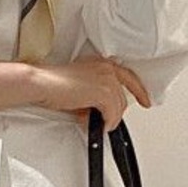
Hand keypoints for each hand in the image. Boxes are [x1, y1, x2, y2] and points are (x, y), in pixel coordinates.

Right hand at [30, 55, 151, 132]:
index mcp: (101, 63)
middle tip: (100, 120)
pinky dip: (105, 122)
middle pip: (123, 97)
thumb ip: (95, 95)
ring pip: (119, 107)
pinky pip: (112, 114)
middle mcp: (107, 68)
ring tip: (92, 122)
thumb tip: (100, 112)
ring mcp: (106, 79)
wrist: (41, 83)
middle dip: (114, 113)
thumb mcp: (80, 87)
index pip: (128, 77)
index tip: (145, 101)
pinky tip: (94, 123)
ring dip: (108, 119)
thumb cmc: (53, 84)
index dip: (139, 91)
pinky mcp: (103, 92)